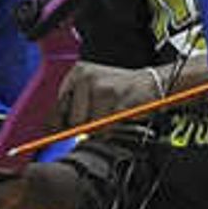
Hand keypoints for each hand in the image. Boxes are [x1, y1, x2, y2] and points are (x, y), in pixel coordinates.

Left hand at [58, 57, 181, 128]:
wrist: (152, 82)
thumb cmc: (121, 89)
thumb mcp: (93, 89)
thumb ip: (75, 106)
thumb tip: (56, 130)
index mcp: (77, 73)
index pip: (58, 106)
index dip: (57, 124)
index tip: (55, 135)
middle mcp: (86, 77)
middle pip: (72, 119)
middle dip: (84, 125)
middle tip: (99, 117)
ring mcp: (102, 88)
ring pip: (89, 125)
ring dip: (100, 128)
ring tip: (111, 114)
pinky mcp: (116, 101)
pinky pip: (106, 128)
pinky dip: (112, 129)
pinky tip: (119, 116)